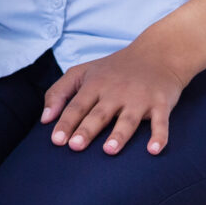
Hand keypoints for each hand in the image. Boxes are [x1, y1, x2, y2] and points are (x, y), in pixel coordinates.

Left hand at [41, 37, 198, 156]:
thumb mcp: (83, 72)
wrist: (157, 54)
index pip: (77, 106)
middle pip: (99, 113)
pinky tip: (154, 150)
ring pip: (128, 119)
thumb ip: (60, 92)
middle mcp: (116, 91)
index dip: (66, 122)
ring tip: (109, 150)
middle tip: (75, 146)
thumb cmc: (114, 69)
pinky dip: (159, 136)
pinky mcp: (161, 104)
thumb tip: (44, 120)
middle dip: (87, 129)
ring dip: (119, 135)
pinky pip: (161, 123)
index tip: (56, 141)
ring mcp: (140, 98)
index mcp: (95, 84)